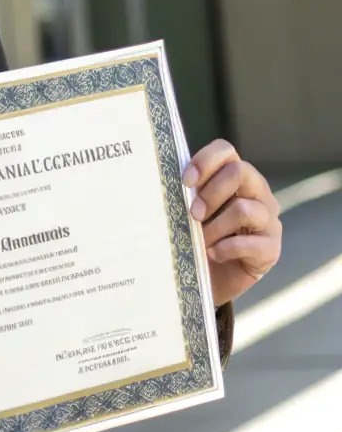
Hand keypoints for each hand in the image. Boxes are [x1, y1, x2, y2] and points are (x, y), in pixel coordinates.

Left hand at [184, 140, 281, 306]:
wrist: (212, 281)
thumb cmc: (198, 238)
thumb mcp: (190, 212)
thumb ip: (186, 194)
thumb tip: (161, 180)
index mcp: (236, 177)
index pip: (226, 151)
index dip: (205, 160)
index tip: (185, 182)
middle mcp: (258, 193)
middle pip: (240, 172)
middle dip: (211, 193)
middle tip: (193, 214)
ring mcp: (269, 220)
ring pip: (244, 209)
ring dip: (215, 227)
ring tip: (200, 240)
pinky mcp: (272, 248)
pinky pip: (250, 243)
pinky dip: (226, 249)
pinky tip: (212, 254)